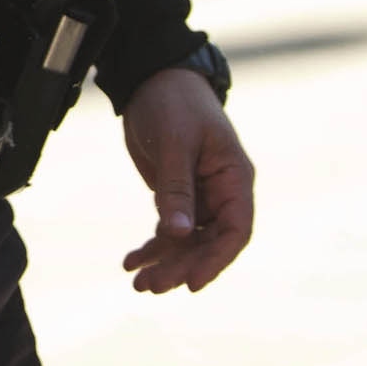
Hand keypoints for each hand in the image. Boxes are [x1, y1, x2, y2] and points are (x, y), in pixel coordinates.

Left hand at [117, 65, 254, 293]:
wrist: (153, 78)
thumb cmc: (175, 102)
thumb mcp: (176, 143)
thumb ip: (177, 188)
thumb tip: (177, 234)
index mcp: (235, 178)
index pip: (235, 230)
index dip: (216, 260)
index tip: (191, 282)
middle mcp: (221, 192)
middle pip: (208, 242)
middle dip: (181, 266)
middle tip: (152, 287)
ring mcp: (199, 196)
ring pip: (187, 241)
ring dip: (164, 262)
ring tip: (138, 284)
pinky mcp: (176, 195)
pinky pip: (169, 230)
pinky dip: (152, 247)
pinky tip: (131, 263)